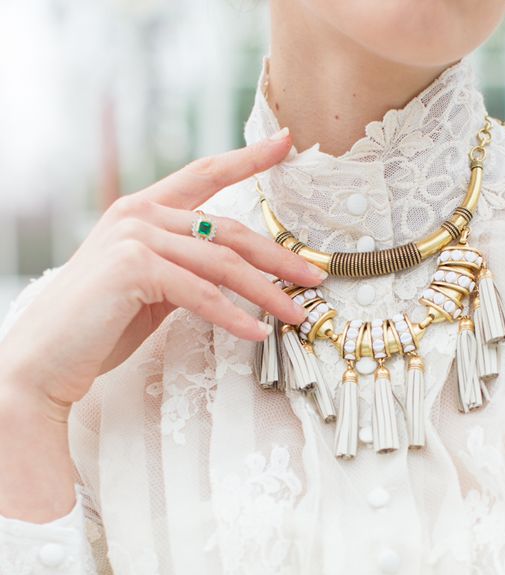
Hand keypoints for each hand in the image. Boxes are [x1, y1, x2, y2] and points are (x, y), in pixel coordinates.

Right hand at [0, 129, 322, 417]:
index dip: (248, 159)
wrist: (47, 357)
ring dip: (266, 293)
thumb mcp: (152, 285)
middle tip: (314, 277)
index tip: (286, 144)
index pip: (205, 175)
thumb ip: (187, 266)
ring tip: (296, 314)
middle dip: (279, 256)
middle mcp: (139, 214)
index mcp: (144, 210)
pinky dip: (234, 316)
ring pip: (223, 263)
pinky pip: (201, 293)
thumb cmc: (100, 322)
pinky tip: (257, 332)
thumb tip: (234, 273)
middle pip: (229, 231)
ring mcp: (134, 236)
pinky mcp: (133, 267)